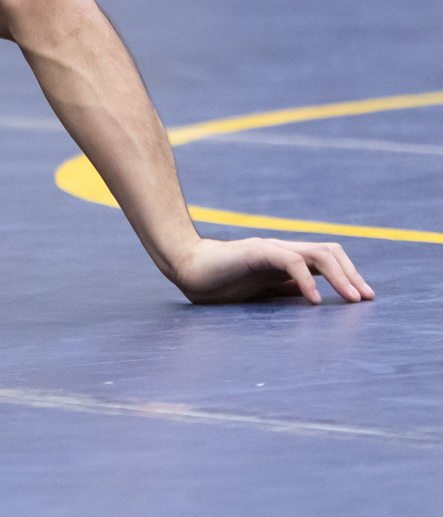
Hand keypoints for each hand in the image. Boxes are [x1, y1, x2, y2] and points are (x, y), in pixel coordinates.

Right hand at [170, 236, 373, 304]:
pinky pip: (291, 261)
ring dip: (340, 277)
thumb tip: (312, 301)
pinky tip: (313, 300)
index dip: (349, 275)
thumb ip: (284, 292)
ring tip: (352, 299)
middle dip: (352, 275)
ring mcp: (271, 248)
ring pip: (318, 253)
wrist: (186, 268)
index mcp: (285, 261)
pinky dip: (308, 280)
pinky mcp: (257, 251)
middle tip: (365, 300)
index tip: (363, 298)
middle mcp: (282, 250)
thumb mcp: (261, 294)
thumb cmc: (219, 283)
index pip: (327, 259)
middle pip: (330, 251)